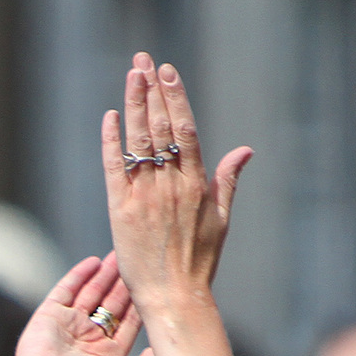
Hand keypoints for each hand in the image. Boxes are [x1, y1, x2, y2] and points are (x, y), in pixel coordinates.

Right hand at [10, 255, 155, 355]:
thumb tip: (158, 351)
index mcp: (107, 353)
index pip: (129, 321)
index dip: (141, 302)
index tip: (156, 283)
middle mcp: (88, 338)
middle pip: (111, 303)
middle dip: (124, 283)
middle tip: (138, 261)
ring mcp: (68, 325)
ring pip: (91, 293)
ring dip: (105, 274)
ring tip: (119, 254)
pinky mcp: (49, 315)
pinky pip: (66, 290)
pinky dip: (79, 275)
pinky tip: (94, 261)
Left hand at [102, 54, 253, 302]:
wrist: (174, 296)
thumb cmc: (199, 261)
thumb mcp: (221, 219)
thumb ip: (227, 181)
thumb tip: (245, 150)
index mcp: (195, 184)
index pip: (185, 129)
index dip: (176, 97)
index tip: (168, 72)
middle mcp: (170, 185)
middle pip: (160, 127)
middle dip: (152, 90)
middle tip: (143, 60)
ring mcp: (144, 196)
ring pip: (138, 141)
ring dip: (134, 105)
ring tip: (130, 75)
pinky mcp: (121, 210)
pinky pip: (114, 169)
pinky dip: (111, 142)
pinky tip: (110, 117)